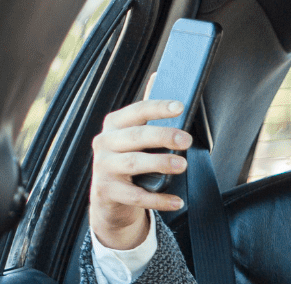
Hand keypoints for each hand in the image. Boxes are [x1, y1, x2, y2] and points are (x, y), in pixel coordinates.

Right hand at [89, 94, 191, 250]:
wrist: (109, 199)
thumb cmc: (128, 160)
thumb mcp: (134, 136)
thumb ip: (146, 112)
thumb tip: (157, 76)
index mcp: (114, 124)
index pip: (137, 111)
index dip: (158, 108)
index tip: (180, 107)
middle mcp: (105, 142)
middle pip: (136, 136)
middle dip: (162, 136)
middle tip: (186, 139)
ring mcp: (103, 167)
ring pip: (133, 163)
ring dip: (159, 163)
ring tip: (182, 165)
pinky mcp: (107, 191)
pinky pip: (136, 196)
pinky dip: (158, 199)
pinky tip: (177, 201)